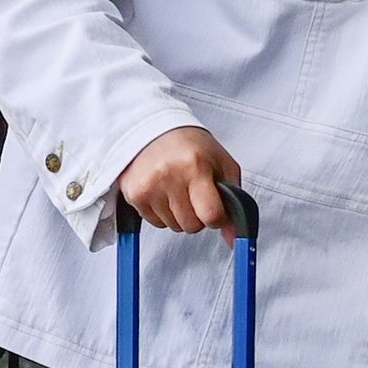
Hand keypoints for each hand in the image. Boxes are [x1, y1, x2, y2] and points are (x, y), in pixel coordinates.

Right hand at [115, 123, 242, 230]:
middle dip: (197, 216)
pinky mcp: (133, 194)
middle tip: (194, 195)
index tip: (215, 208)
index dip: (217, 217)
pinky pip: (155, 223)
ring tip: (177, 190)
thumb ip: (234, 202)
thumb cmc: (191, 147)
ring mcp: (148, 187)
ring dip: (179, 215)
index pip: (211, 215)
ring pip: (172, 226)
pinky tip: (163, 192)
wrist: (154, 129)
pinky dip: (162, 212)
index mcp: (195, 166)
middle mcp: (169, 176)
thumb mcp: (222, 166)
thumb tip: (233, 238)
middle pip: (191, 225)